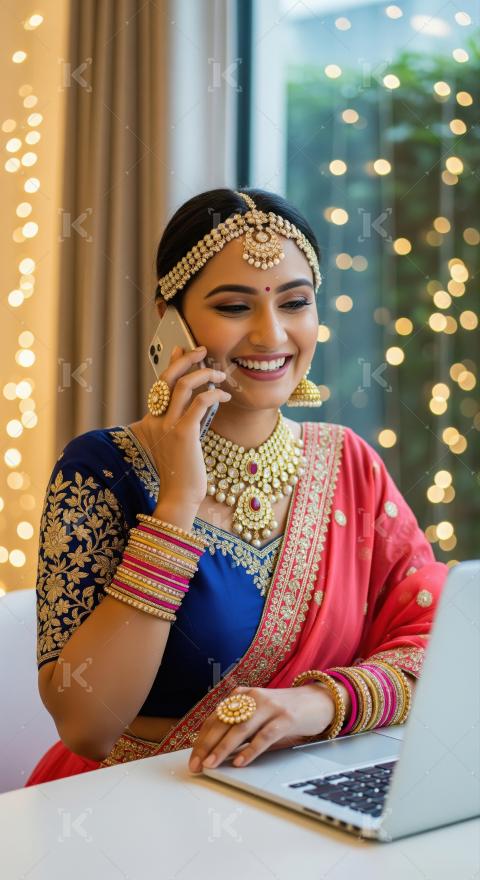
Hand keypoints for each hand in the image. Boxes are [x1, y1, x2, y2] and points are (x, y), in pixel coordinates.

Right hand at [139, 345, 230, 507]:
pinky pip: (199, 403)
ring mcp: (168, 426)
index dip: (172, 364)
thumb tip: (197, 403)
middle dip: (186, 359)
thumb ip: (181, 423)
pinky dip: (213, 394)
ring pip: (183, 385)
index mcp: (152, 421)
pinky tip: (224, 397)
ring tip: (220, 374)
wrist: (178, 497)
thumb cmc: (182, 473)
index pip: (160, 384)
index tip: (182, 350)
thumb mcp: (177, 444)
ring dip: (204, 374)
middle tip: (202, 350)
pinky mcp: (184, 434)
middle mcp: (157, 420)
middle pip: (168, 378)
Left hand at [187, 684, 337, 772]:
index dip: (202, 739)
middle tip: (197, 766)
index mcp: (242, 695)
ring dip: (223, 748)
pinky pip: (264, 736)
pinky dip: (250, 750)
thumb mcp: (259, 715)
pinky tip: (240, 762)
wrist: (319, 701)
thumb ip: (240, 728)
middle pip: (223, 722)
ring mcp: (270, 706)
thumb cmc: (285, 712)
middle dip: (207, 745)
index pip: (215, 718)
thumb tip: (215, 751)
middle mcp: (253, 697)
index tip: (193, 758)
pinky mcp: (286, 717)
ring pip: (240, 729)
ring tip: (212, 764)